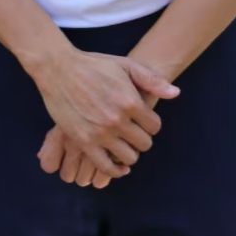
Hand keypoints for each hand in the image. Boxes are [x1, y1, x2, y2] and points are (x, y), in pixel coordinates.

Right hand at [33, 50, 178, 179]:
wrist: (59, 69)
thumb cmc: (94, 65)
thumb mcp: (125, 65)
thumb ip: (152, 80)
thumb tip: (176, 94)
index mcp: (130, 100)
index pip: (154, 126)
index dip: (151, 124)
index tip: (143, 121)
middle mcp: (118, 119)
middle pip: (144, 144)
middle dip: (141, 138)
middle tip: (133, 132)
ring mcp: (101, 133)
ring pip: (128, 158)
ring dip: (129, 153)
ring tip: (123, 143)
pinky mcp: (84, 142)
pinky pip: (106, 168)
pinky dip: (115, 171)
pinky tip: (116, 164)